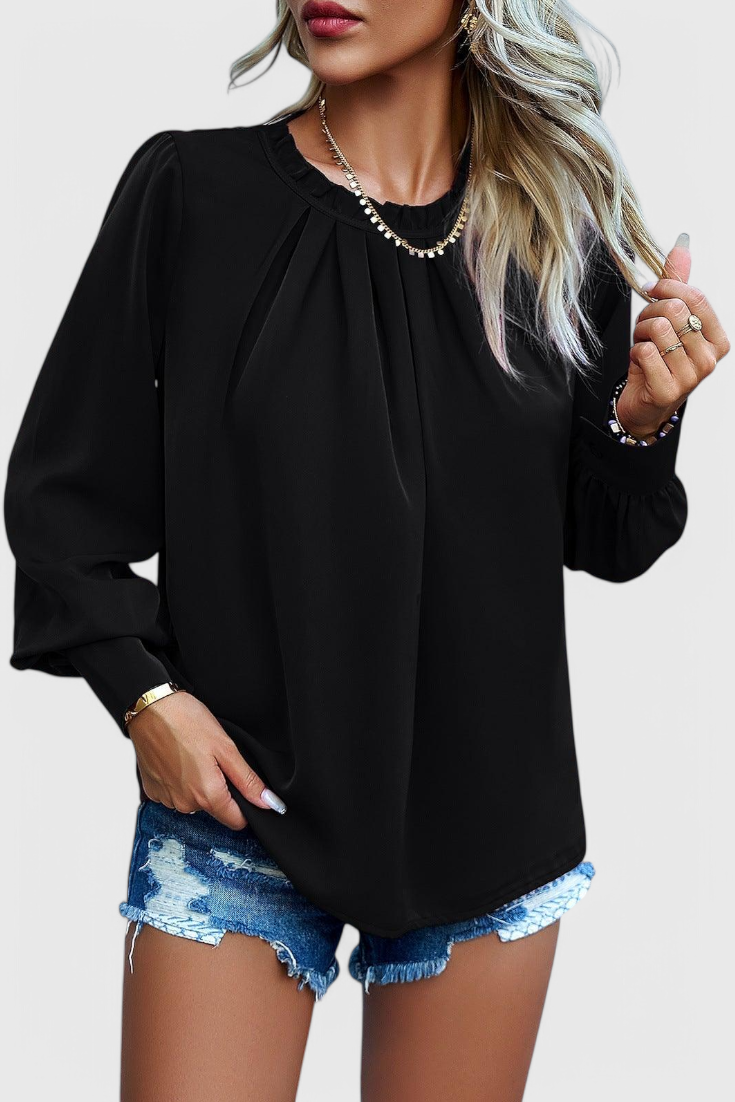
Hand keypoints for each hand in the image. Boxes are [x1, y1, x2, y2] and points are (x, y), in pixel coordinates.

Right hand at [126, 690, 285, 828]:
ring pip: (193, 801)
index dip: (245, 807)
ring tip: (193, 756)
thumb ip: (248, 781)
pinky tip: (177, 760)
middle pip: (214, 809)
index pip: (236, 821)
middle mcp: (184, 804)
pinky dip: (179, 781)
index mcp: (207, 795)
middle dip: (220, 790)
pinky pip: (174, 794)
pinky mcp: (151, 791)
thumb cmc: (187, 722)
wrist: (150, 708)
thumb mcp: (226, 748)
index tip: (242, 787)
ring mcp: (166, 799)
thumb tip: (269, 804)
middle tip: (213, 760)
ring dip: (197, 785)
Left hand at [618, 235, 729, 437]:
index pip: (696, 297)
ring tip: (643, 344)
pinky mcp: (668, 390)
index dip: (667, 287)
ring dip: (641, 333)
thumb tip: (682, 246)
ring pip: (658, 329)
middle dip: (650, 313)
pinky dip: (635, 352)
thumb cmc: (658, 360)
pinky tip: (640, 363)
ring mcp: (691, 377)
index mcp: (717, 339)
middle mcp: (709, 359)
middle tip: (645, 327)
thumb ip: (678, 284)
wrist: (645, 404)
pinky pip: (645, 352)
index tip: (651, 289)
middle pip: (674, 310)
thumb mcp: (670, 320)